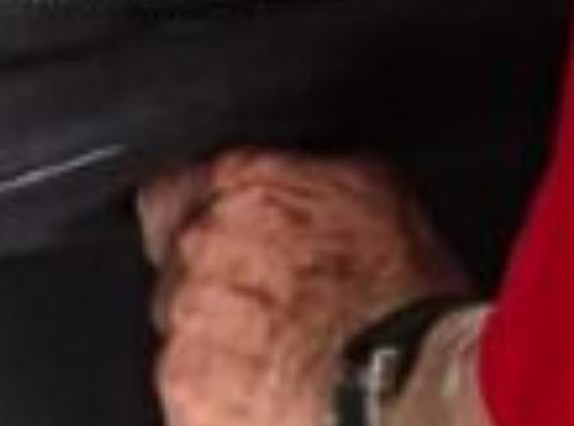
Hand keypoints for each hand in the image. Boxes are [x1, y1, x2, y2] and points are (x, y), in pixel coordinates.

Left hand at [141, 149, 470, 425]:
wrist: (404, 382)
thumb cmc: (400, 298)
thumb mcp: (375, 190)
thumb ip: (310, 173)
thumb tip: (303, 171)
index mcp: (238, 188)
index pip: (169, 192)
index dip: (195, 221)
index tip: (222, 245)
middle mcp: (199, 250)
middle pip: (176, 269)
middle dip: (214, 289)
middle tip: (275, 313)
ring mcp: (187, 327)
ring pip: (184, 336)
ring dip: (221, 348)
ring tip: (286, 364)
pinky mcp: (189, 396)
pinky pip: (193, 396)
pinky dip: (225, 401)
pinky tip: (275, 398)